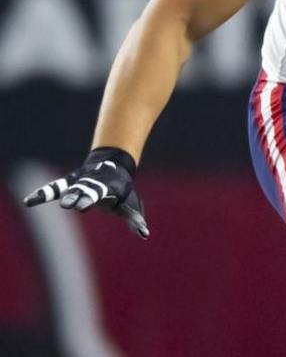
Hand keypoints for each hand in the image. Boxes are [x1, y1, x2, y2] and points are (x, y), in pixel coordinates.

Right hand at [23, 147, 149, 237]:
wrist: (114, 163)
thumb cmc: (124, 191)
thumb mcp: (131, 205)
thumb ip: (135, 220)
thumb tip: (145, 234)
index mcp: (111, 187)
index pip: (101, 193)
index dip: (91, 199)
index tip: (83, 207)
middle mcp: (94, 182)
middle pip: (85, 189)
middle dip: (79, 197)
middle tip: (70, 205)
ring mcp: (81, 181)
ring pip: (70, 187)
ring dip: (61, 195)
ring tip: (42, 202)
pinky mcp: (71, 182)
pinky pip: (56, 187)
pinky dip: (43, 193)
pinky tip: (28, 201)